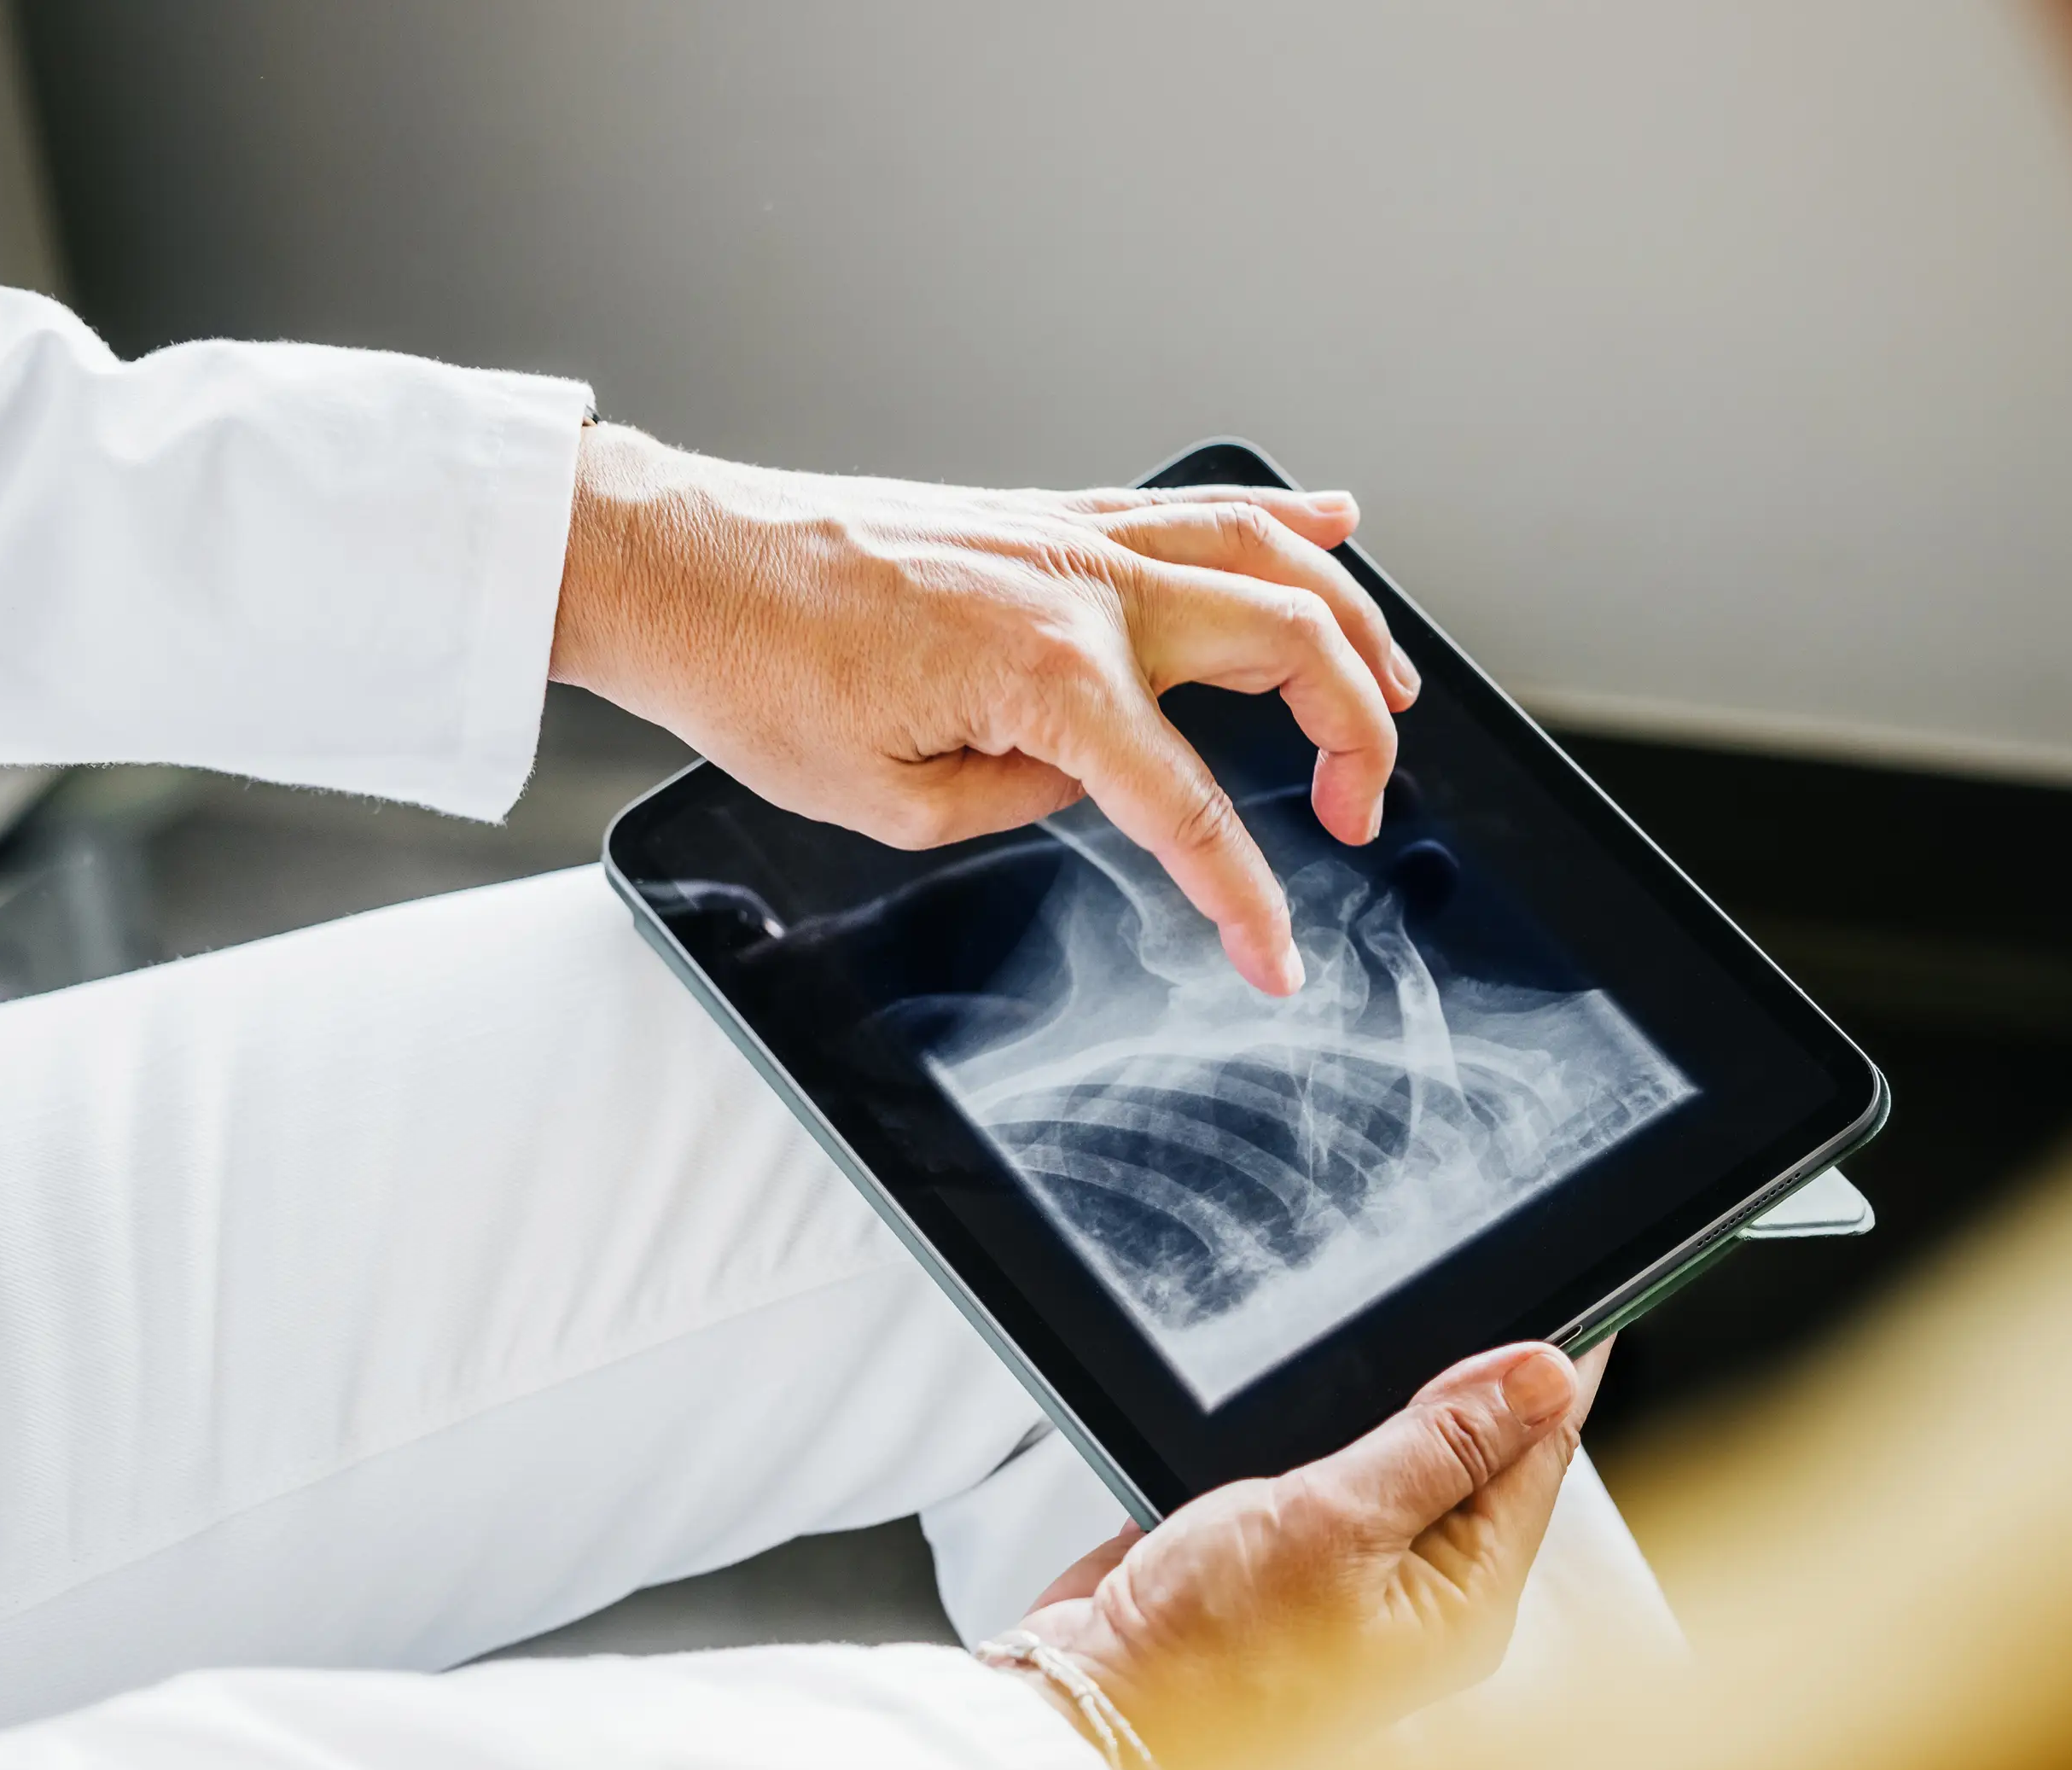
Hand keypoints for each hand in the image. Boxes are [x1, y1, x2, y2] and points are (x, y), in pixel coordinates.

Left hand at [548, 426, 1420, 995]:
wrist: (676, 567)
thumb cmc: (756, 677)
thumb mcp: (890, 804)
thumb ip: (1021, 799)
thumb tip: (1087, 780)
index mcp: (1049, 677)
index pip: (1188, 806)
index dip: (1247, 897)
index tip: (1276, 960)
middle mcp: (1081, 588)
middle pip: (1289, 642)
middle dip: (1357, 734)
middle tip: (1357, 812)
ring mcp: (1070, 537)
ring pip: (1269, 553)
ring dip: (1353, 618)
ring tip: (1394, 685)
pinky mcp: (1046, 515)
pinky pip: (1197, 507)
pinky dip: (1281, 517)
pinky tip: (1338, 522)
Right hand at [1007, 1339, 1609, 1769]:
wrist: (1088, 1710)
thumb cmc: (1207, 1657)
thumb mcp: (1338, 1521)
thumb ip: (1444, 1442)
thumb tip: (1543, 1376)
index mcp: (1466, 1599)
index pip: (1541, 1457)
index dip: (1552, 1370)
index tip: (1568, 1290)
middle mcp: (1421, 1595)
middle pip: (1478, 1452)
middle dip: (1463, 1378)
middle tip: (1455, 1292)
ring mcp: (1351, 1578)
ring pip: (1397, 1454)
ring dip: (1377, 1401)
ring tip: (1366, 1346)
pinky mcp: (1285, 1561)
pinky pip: (1326, 1475)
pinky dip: (1313, 1432)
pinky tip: (1297, 1401)